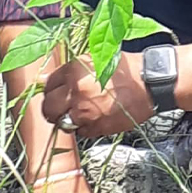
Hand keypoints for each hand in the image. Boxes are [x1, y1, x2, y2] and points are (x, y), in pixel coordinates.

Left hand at [42, 51, 156, 137]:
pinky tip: (91, 118)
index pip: (48, 85)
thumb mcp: (93, 60)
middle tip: (58, 106)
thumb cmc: (124, 70)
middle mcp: (76, 93)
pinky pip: (79, 132)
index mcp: (74, 72)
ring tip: (75, 112)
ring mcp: (85, 112)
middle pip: (48, 108)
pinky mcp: (97, 128)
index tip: (55, 91)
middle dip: (51, 108)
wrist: (149, 84)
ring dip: (65, 119)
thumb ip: (68, 71)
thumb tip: (43, 79)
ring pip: (61, 122)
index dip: (51, 89)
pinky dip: (82, 127)